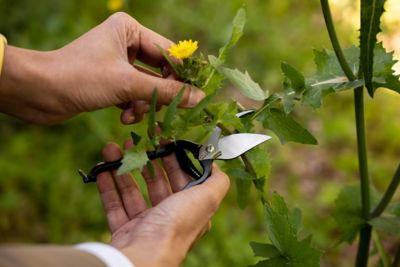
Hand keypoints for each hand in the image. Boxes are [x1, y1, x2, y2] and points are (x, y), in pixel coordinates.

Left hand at [0, 12, 203, 123]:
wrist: (39, 92)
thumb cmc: (80, 77)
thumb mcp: (128, 83)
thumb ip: (166, 91)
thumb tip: (198, 97)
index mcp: (130, 30)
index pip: (170, 52)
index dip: (183, 74)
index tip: (197, 94)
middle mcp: (126, 43)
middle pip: (160, 70)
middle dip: (160, 93)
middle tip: (169, 109)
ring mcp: (119, 63)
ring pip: (148, 86)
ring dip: (145, 103)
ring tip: (135, 114)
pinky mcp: (112, 81)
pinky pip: (134, 94)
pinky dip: (133, 107)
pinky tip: (125, 116)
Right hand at [96, 141, 229, 266]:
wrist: (144, 256)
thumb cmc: (177, 225)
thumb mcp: (206, 198)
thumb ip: (217, 181)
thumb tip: (217, 164)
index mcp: (189, 210)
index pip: (182, 179)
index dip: (173, 159)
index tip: (162, 140)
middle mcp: (169, 218)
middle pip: (156, 183)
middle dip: (146, 160)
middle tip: (135, 141)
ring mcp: (145, 225)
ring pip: (132, 191)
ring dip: (123, 168)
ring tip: (113, 148)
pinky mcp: (124, 231)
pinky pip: (114, 205)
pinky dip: (108, 186)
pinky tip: (101, 169)